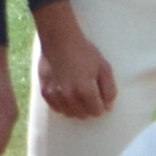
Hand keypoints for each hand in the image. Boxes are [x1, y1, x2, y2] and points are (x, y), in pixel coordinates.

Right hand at [32, 0, 116, 122]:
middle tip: (88, 94)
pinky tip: (66, 94)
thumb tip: (108, 107)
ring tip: (77, 94)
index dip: (101, 105)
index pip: (97, 111)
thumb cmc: (85, 52)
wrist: (60, 41)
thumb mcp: (104, 67)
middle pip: (83, 115)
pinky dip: (63, 105)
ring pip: (70, 114)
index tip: (100, 97)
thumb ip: (109, 90)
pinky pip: (57, 109)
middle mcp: (70, 96)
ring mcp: (56, 95)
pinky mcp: (45, 92)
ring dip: (76, 108)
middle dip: (89, 108)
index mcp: (86, 90)